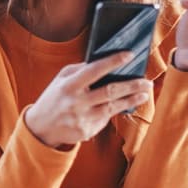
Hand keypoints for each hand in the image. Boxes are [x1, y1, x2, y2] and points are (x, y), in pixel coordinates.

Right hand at [24, 51, 153, 148]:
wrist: (41, 126)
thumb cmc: (55, 97)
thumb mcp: (61, 79)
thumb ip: (80, 70)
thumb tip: (104, 62)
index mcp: (69, 85)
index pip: (94, 70)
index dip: (113, 62)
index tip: (130, 55)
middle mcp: (76, 102)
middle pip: (109, 91)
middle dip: (131, 85)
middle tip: (146, 81)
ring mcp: (81, 119)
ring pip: (112, 107)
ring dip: (131, 100)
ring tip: (144, 93)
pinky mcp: (86, 131)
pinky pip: (105, 119)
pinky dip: (115, 110)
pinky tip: (125, 105)